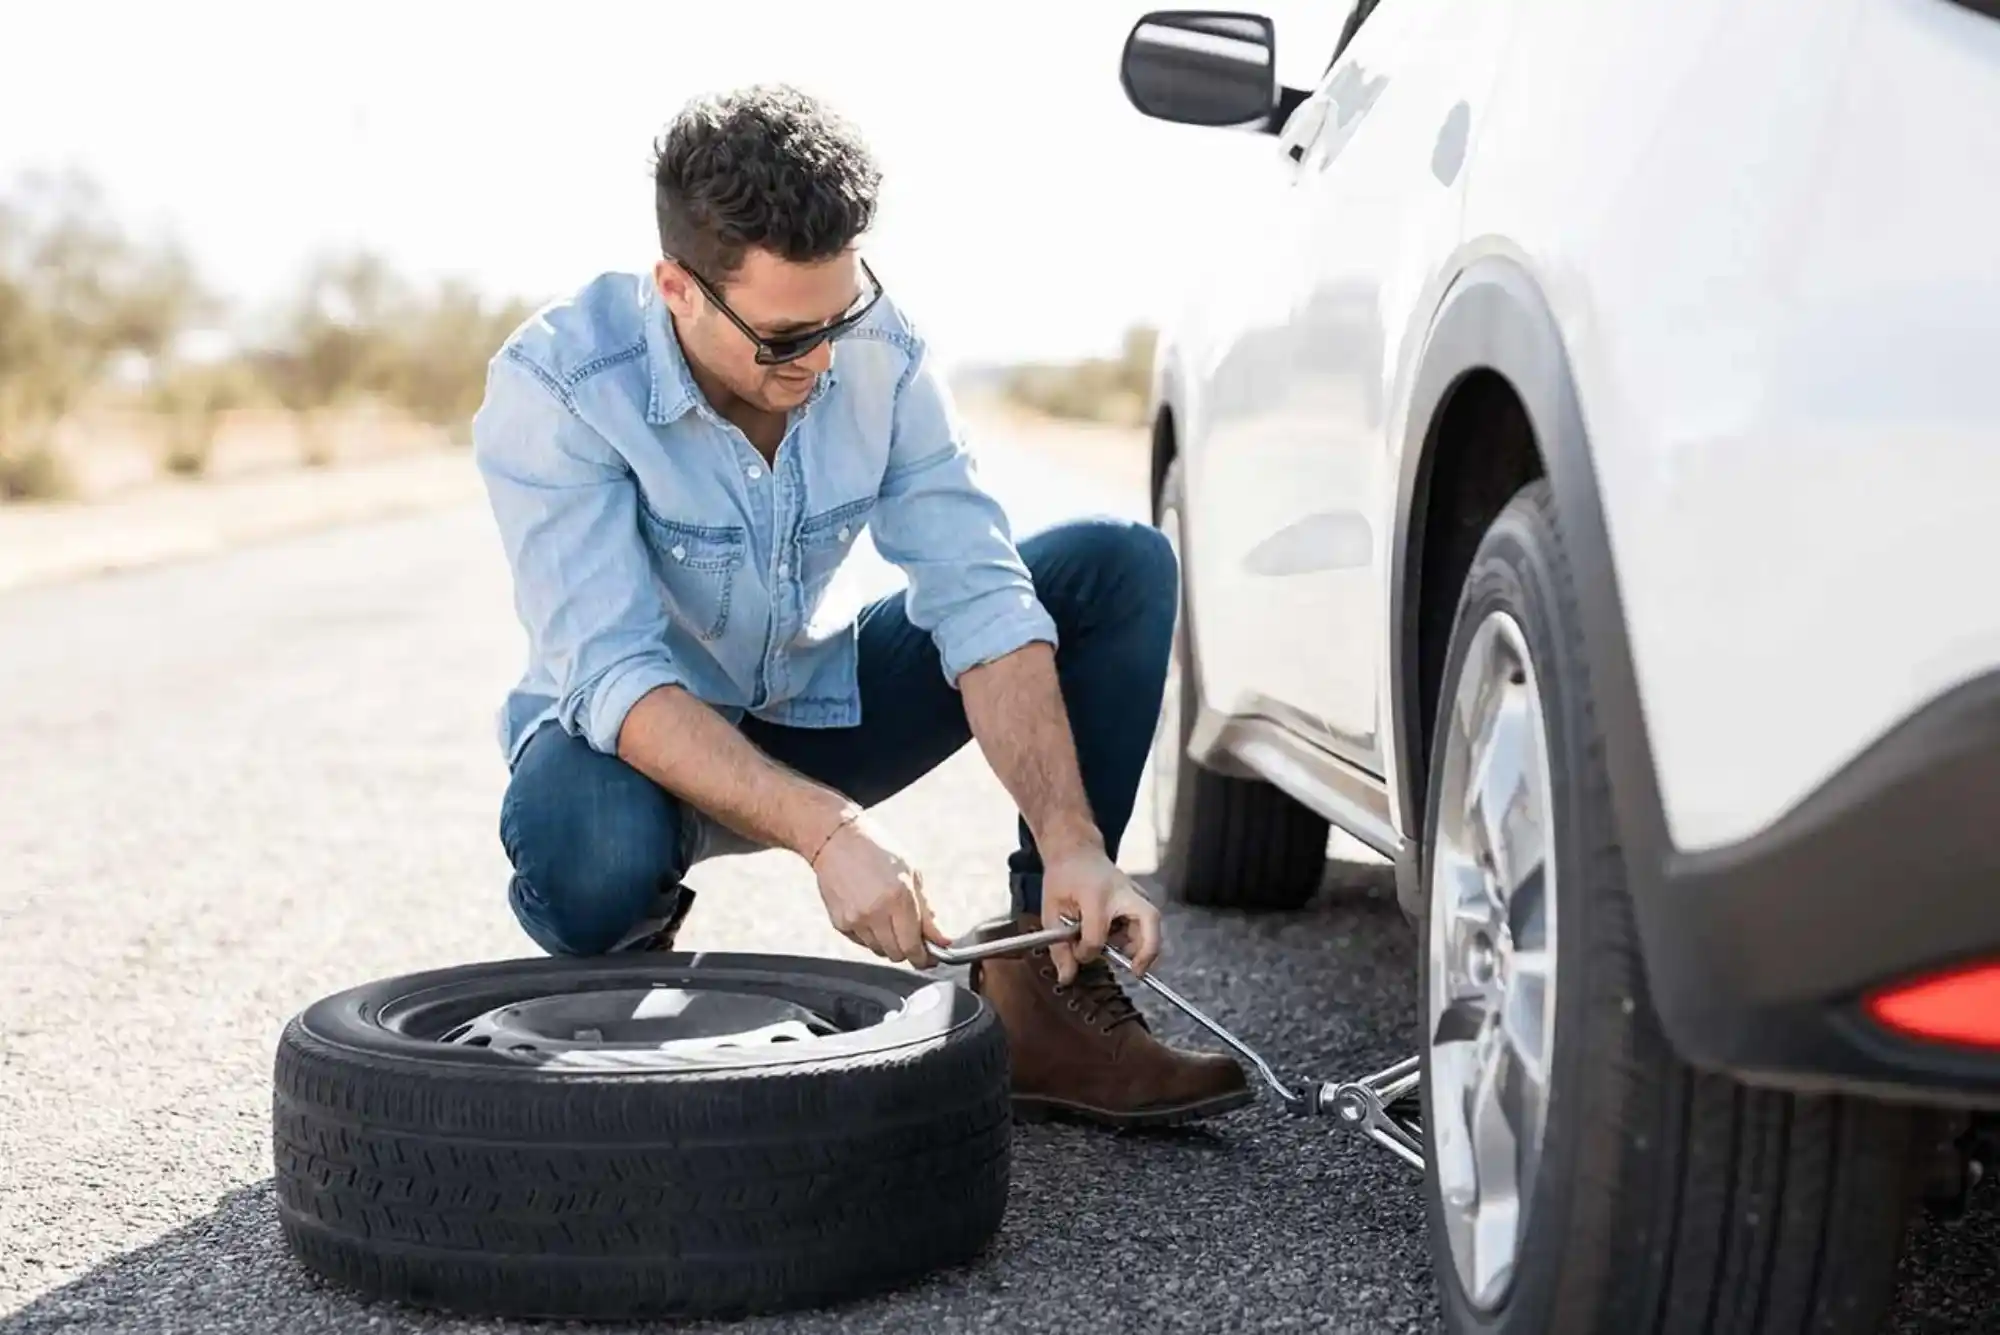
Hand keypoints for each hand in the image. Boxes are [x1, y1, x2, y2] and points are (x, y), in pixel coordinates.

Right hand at [811, 811, 950, 967]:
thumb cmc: (877, 851)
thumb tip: (942, 940)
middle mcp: (876, 912)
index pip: (913, 946)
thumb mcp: (912, 873)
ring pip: (880, 950)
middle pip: (897, 954)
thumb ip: (927, 911)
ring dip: (890, 943)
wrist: (836, 840)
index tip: (930, 958)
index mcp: (899, 897)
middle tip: (913, 938)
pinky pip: (862, 943)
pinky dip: (871, 936)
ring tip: (889, 918)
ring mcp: (855, 919)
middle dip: (908, 950)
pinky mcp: (840, 923)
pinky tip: (871, 914)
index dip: (924, 958)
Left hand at [1040, 843, 1162, 983]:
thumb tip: (1066, 978)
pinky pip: (1146, 922)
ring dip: (1141, 946)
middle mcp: (1123, 891)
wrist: (1077, 851)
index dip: (1087, 952)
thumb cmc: (1063, 878)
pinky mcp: (1141, 896)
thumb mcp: (1051, 911)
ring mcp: (1136, 891)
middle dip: (1147, 950)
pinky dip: (1138, 937)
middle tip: (1136, 971)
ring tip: (1121, 955)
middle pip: (1149, 920)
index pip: (1097, 934)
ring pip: (1152, 923)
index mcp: (1095, 894)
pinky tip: (1118, 939)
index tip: (1078, 956)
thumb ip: (1059, 947)